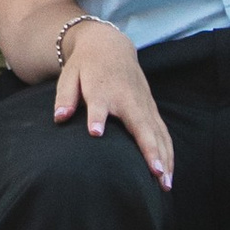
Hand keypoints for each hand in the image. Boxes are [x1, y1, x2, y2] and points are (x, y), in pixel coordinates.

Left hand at [53, 22, 172, 187]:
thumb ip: (65, 97)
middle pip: (140, 124)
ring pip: (158, 132)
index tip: (95, 132)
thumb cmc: (85, 66)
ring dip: (164, 158)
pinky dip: (168, 153)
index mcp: (101, 89)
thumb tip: (60, 117)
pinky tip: (169, 174)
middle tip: (155, 173)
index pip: (98, 104)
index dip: (97, 117)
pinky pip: (163, 133)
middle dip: (150, 148)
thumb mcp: (69, 76)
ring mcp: (143, 104)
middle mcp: (126, 97)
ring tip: (165, 184)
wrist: (109, 45)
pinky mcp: (151, 109)